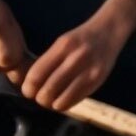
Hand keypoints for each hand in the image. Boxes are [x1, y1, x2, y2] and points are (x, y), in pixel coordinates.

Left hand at [20, 0, 135, 111]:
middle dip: (39, 98)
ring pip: (61, 99)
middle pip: (48, 89)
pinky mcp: (98, 81)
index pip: (37, 73)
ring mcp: (88, 71)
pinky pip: (76, 100)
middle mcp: (75, 58)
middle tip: (38, 98)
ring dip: (52, 104)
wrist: (109, 32)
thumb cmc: (81, 38)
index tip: (27, 91)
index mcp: (62, 46)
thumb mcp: (63, 42)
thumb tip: (32, 84)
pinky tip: (63, 100)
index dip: (28, 87)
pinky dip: (66, 104)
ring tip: (50, 101)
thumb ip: (49, 61)